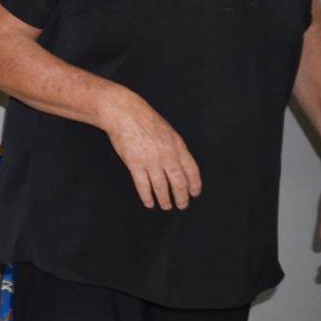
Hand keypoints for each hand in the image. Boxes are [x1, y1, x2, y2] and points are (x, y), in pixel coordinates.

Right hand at [101, 89, 201, 209]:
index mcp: (178, 146)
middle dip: (181, 196)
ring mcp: (151, 161)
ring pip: (161, 186)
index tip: (195, 193)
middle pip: (178, 182)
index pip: (191, 170)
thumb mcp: (168, 131)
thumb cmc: (145, 119)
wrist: (125, 114)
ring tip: (166, 206)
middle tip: (182, 205)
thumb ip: (174, 148)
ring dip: (165, 199)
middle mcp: (167, 156)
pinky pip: (143, 185)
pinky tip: (149, 203)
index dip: (194, 184)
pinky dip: (147, 196)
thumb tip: (178, 163)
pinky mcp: (135, 164)